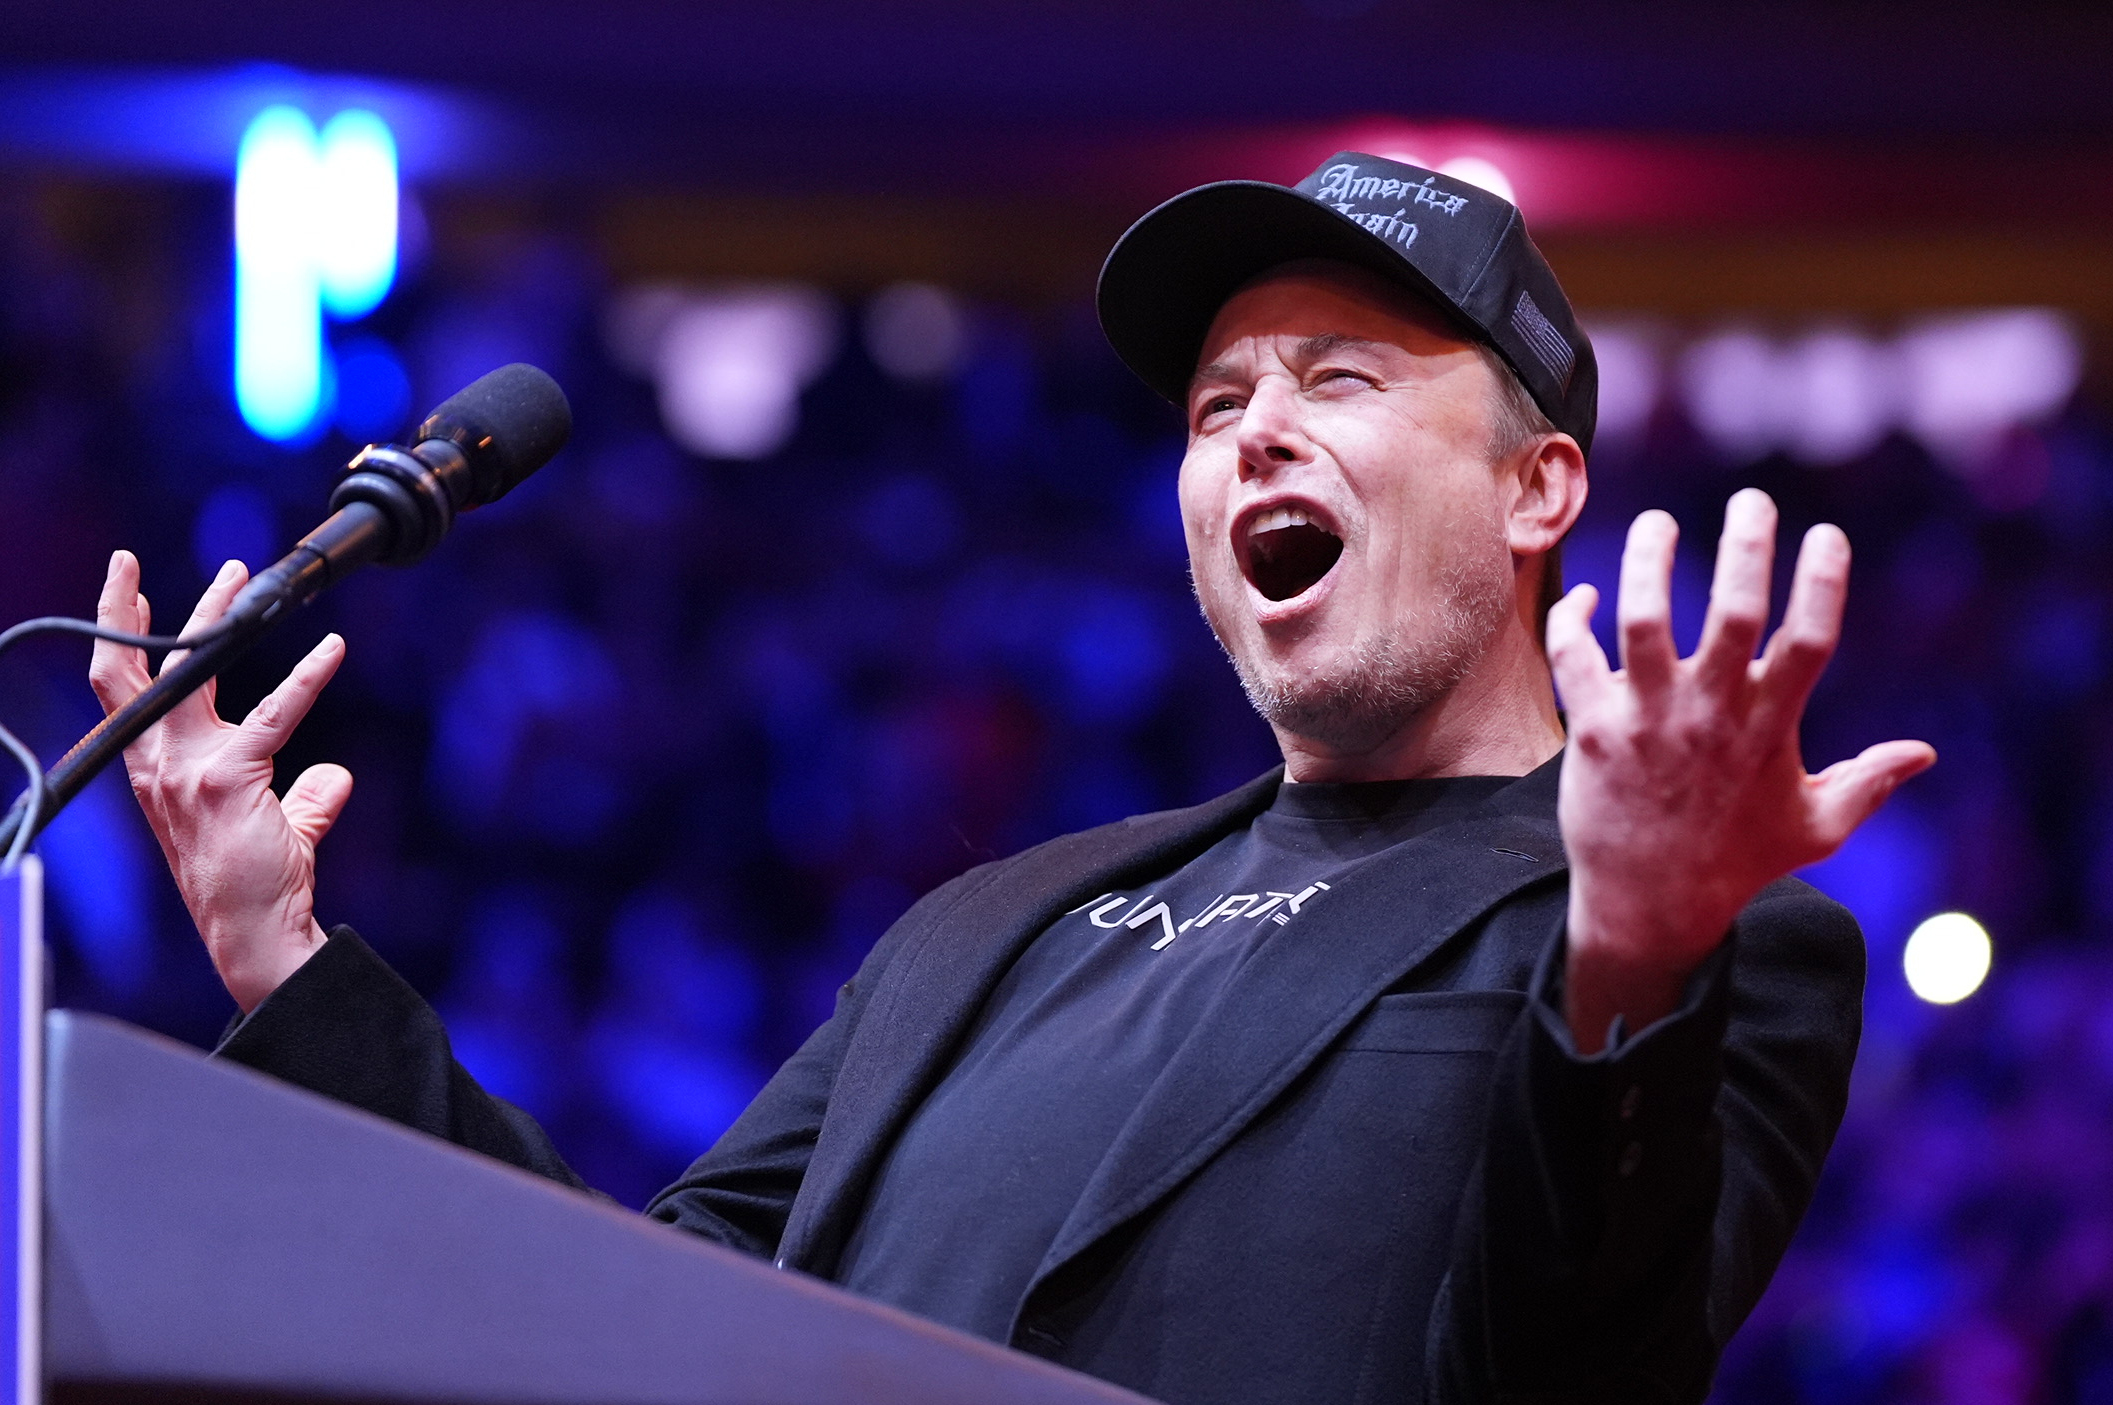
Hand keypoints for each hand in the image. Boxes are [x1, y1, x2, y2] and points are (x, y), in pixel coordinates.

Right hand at [88, 551, 352, 1012]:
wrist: (253, 932)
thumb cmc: (258, 882)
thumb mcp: (275, 826)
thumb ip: (302, 797)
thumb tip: (334, 776)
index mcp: (155, 769)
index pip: (123, 692)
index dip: (119, 640)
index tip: (126, 593)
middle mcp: (159, 764)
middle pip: (131, 670)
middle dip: (127, 610)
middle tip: (130, 562)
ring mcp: (188, 770)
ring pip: (193, 673)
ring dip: (218, 618)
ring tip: (241, 577)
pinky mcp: (230, 778)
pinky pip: (274, 713)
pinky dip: (307, 676)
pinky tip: (332, 648)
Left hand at [1545, 489, 1934, 1052]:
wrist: (1649, 907)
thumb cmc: (1734, 864)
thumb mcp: (1813, 828)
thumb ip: (1867, 783)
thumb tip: (1924, 755)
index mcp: (1769, 726)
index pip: (1809, 638)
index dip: (1823, 580)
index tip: (1826, 533)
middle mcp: (1710, 713)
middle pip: (1731, 610)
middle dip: (1744, 546)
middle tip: (1750, 500)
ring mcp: (1648, 718)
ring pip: (1644, 617)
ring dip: (1649, 561)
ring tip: (1657, 523)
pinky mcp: (1593, 730)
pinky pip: (1575, 655)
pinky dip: (1576, 618)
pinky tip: (1590, 597)